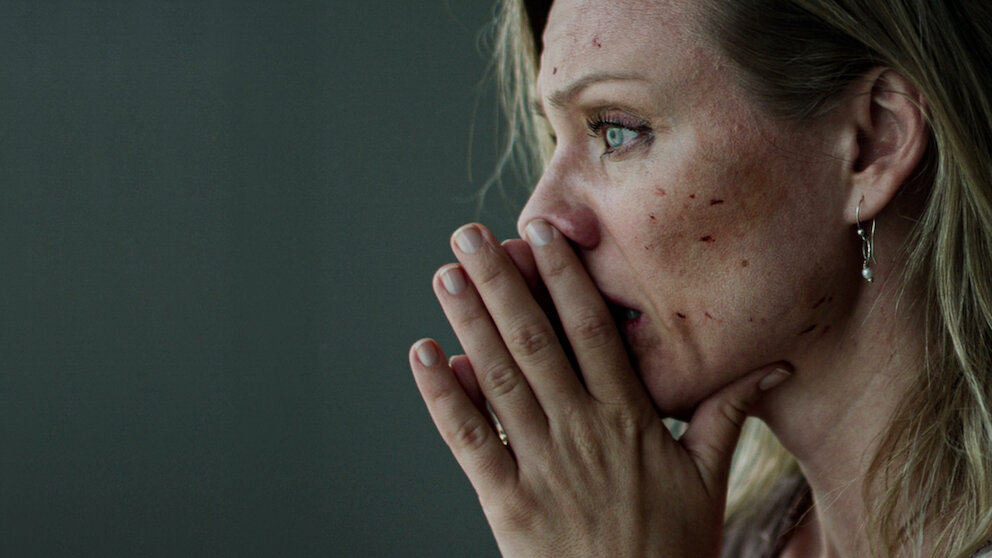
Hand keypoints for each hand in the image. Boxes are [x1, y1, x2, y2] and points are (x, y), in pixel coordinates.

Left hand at [410, 221, 790, 556]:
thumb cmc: (671, 550)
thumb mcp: (709, 480)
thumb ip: (727, 415)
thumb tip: (775, 365)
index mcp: (628, 417)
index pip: (591, 331)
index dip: (564, 278)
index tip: (542, 233)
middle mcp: (581, 429)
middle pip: (535, 341)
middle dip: (501, 283)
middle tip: (471, 235)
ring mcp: (540, 463)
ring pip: (499, 378)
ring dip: (469, 322)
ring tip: (446, 276)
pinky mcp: (506, 500)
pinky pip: (470, 439)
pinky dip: (443, 396)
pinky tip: (423, 355)